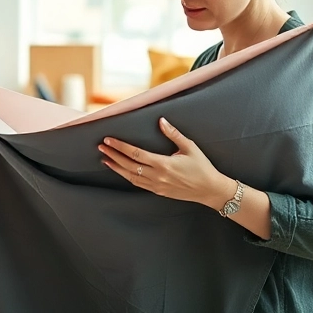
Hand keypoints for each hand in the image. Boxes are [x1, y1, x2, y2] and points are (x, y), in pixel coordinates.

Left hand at [99, 117, 235, 207]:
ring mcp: (157, 186)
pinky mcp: (159, 192)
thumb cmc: (202, 167)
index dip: (120, 147)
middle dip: (114, 155)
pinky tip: (121, 171)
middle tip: (102, 146)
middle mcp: (157, 176)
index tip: (109, 140)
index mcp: (164, 164)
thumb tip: (161, 121)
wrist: (210, 190)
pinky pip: (139, 184)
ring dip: (117, 168)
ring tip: (106, 159)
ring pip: (131, 177)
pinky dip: (127, 176)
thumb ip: (174, 134)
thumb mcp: (190, 147)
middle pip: (129, 165)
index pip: (136, 154)